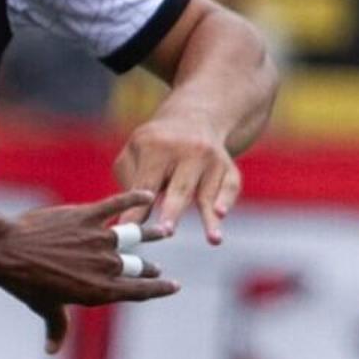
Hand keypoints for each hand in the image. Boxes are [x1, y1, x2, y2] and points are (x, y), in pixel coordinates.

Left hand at [0, 191, 176, 352]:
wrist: (7, 251)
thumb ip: (56, 327)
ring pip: (134, 234)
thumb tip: (51, 351)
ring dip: (151, 233)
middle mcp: (105, 265)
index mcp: (100, 291)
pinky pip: (117, 204)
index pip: (140, 291)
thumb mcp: (45, 307)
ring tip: (163, 232)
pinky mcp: (87, 216)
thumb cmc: (24, 283)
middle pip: (137, 266)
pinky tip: (147, 195)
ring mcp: (98, 239)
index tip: (174, 286)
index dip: (159, 289)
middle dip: (149, 267)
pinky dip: (135, 198)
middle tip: (155, 267)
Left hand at [116, 109, 243, 245]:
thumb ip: (130, 186)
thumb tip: (128, 223)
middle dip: (173, 210)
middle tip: (166, 232)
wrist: (194, 119)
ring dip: (209, 217)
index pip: (146, 183)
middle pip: (179, 187)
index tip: (128, 229)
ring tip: (213, 240)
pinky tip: (221, 215)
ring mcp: (211, 158)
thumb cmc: (154, 148)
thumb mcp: (134, 154)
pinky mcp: (229, 167)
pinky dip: (226, 200)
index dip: (138, 207)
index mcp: (157, 147)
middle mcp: (188, 150)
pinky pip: (230, 186)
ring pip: (208, 191)